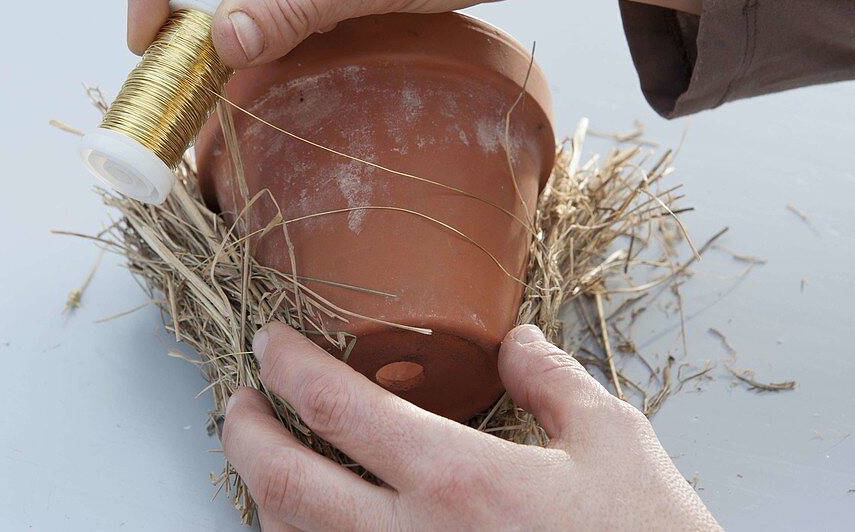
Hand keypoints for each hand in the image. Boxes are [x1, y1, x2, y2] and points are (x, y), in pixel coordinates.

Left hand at [222, 322, 718, 530]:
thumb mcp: (615, 443)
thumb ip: (553, 380)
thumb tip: (516, 342)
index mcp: (458, 479)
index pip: (338, 406)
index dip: (290, 365)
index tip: (271, 343)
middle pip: (285, 484)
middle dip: (244, 434)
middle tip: (240, 401)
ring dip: (264, 497)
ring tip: (269, 461)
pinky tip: (316, 528)